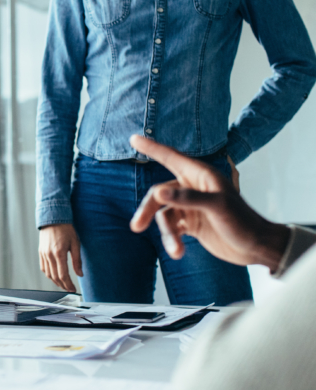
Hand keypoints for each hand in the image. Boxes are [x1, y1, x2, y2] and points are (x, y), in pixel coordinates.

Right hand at [38, 224, 82, 291]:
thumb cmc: (66, 229)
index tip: (73, 289)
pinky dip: (49, 275)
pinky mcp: (41, 253)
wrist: (53, 218)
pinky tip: (55, 276)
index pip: (63, 275)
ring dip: (55, 282)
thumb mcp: (75, 243)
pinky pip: (43, 268)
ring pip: (48, 274)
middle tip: (70, 289)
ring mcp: (43, 254)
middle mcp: (49, 255)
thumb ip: (77, 260)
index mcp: (59, 253)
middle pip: (55, 277)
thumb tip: (80, 274)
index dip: (68, 284)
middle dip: (63, 285)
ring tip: (63, 285)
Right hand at [129, 135, 288, 269]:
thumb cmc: (243, 221)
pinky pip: (171, 228)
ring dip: (167, 234)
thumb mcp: (218, 206)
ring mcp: (190, 207)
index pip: (171, 157)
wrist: (256, 247)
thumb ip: (188, 198)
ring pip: (164, 215)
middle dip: (148, 211)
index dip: (151, 148)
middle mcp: (192, 188)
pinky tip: (178, 251)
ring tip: (176, 251)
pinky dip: (172, 240)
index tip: (132, 139)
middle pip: (159, 194)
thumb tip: (159, 192)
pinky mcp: (190, 223)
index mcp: (200, 176)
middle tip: (136, 227)